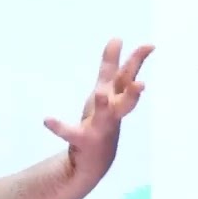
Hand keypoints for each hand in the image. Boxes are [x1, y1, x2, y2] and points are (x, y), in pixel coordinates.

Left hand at [44, 39, 153, 179]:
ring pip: (105, 116)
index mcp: (116, 97)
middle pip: (125, 99)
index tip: (150, 45)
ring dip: (103, 104)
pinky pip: (71, 133)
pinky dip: (59, 127)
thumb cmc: (103, 118)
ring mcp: (100, 127)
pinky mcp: (83, 140)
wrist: (96, 160)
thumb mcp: (106, 89)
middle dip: (133, 91)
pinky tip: (47, 120)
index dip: (138, 60)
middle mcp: (113, 111)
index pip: (128, 76)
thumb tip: (116, 38)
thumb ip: (111, 65)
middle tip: (141, 83)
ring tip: (100, 93)